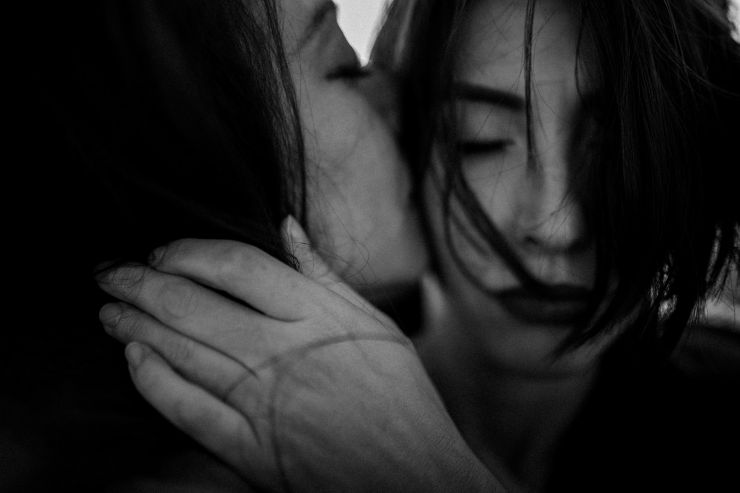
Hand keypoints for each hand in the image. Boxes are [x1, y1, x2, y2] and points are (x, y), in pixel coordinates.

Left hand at [96, 217, 501, 491]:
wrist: (414, 475)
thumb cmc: (399, 396)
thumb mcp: (375, 323)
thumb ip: (325, 275)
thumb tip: (286, 227)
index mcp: (317, 316)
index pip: (238, 267)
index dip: (190, 252)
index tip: (164, 251)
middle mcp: (283, 354)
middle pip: (195, 307)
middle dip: (140, 284)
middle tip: (108, 272)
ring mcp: (264, 403)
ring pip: (183, 353)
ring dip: (136, 326)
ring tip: (110, 309)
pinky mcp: (250, 449)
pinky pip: (188, 411)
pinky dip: (155, 382)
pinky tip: (135, 360)